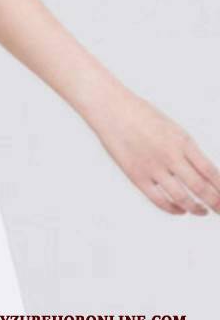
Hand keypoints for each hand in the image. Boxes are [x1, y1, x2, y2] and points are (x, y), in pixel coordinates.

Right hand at [88, 89, 219, 214]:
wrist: (109, 108)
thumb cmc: (140, 115)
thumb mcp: (171, 128)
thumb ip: (187, 150)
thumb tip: (204, 174)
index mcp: (182, 141)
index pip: (211, 172)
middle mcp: (170, 155)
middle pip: (201, 189)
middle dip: (216, 204)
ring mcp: (153, 167)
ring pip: (183, 198)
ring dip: (196, 209)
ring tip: (202, 212)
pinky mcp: (136, 176)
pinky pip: (160, 200)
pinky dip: (173, 209)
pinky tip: (180, 210)